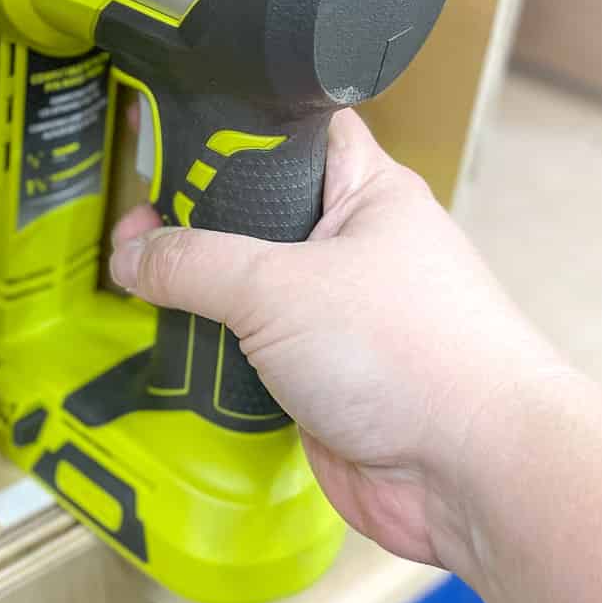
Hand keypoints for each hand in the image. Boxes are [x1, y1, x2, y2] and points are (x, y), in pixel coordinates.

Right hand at [109, 110, 567, 579]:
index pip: (290, 134)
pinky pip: (253, 353)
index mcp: (366, 193)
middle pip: (256, 215)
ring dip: (201, 295)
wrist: (469, 471)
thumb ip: (195, 264)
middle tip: (133, 230)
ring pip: (249, 289)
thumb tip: (132, 255)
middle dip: (194, 223)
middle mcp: (354, 248)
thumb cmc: (408, 353)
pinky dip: (217, 355)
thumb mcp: (279, 288)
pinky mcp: (322, 379)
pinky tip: (174, 349)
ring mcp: (338, 316)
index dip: (227, 131)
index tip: (161, 139)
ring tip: (136, 286)